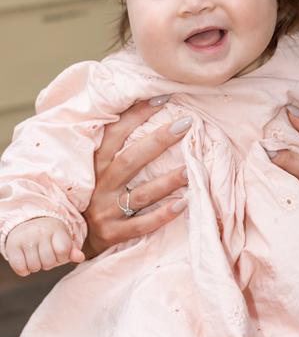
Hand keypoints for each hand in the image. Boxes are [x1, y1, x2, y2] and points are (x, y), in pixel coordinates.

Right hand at [5, 216, 84, 275]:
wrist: (27, 222)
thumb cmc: (50, 236)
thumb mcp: (63, 239)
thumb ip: (72, 250)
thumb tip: (80, 258)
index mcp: (56, 229)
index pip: (63, 250)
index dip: (62, 257)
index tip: (59, 252)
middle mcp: (41, 232)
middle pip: (49, 262)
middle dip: (49, 263)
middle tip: (46, 255)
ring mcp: (26, 238)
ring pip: (35, 267)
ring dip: (36, 267)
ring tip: (36, 256)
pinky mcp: (12, 246)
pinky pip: (20, 268)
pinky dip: (24, 270)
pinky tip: (26, 261)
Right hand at [83, 99, 188, 256]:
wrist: (69, 238)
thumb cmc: (93, 193)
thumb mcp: (96, 167)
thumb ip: (116, 145)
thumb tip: (151, 107)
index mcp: (95, 164)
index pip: (115, 134)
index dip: (137, 114)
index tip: (163, 98)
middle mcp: (99, 185)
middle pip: (130, 160)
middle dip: (158, 140)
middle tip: (185, 123)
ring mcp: (106, 211)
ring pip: (141, 194)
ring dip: (168, 181)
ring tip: (191, 168)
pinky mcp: (113, 234)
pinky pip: (141, 225)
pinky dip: (162, 215)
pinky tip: (183, 204)